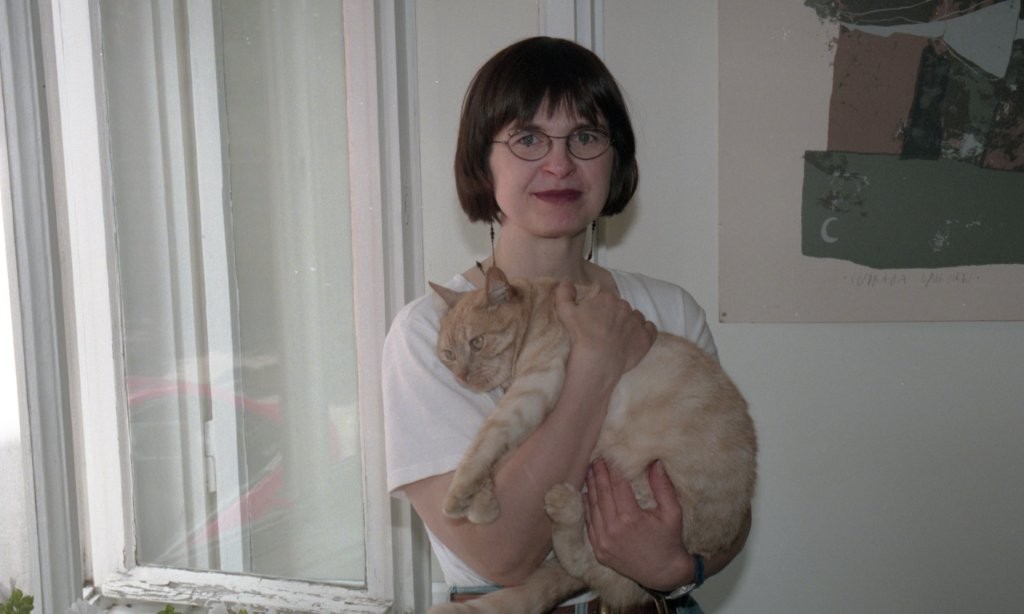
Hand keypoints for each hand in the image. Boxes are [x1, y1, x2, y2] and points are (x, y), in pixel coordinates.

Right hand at [554, 282, 655, 378]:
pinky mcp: (646, 338)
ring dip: (630, 324)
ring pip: (636, 318)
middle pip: (622, 308)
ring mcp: (637, 322)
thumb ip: (564, 293)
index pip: (607, 300)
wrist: (596, 360)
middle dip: (615, 317)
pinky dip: (645, 331)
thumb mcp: (565, 311)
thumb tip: (568, 283)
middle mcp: (625, 307)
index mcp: (607, 298)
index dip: (601, 311)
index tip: (595, 322)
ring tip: (620, 337)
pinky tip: (636, 338)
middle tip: (605, 331)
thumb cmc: (580, 336)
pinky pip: (651, 329)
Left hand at [585, 458, 694, 591]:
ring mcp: (603, 541)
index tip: (610, 456)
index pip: (617, 485)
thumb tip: (655, 462)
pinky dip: (588, 507)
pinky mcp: (599, 550)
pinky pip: (590, 524)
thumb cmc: (670, 541)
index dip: (613, 469)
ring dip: (591, 488)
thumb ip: (662, 486)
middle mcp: (613, 529)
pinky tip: (587, 494)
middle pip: (602, 494)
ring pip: (593, 508)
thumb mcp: (672, 512)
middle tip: (596, 459)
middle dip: (599, 474)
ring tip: (590, 472)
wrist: (663, 573)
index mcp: (630, 518)